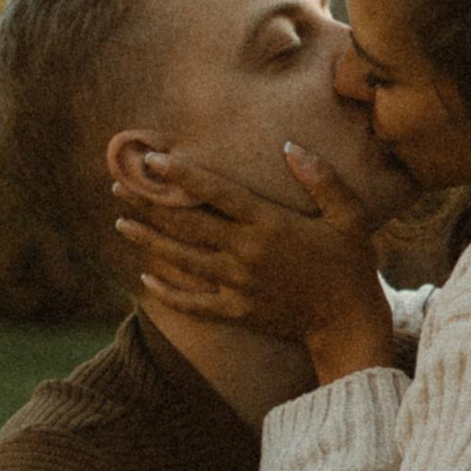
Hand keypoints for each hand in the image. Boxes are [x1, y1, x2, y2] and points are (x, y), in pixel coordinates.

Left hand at [115, 144, 397, 380]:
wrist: (348, 324)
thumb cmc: (351, 265)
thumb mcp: (349, 216)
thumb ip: (322, 179)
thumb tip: (290, 146)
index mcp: (270, 224)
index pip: (218, 192)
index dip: (183, 175)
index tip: (153, 160)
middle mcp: (247, 252)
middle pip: (189, 224)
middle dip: (151, 204)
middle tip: (119, 185)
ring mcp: (238, 284)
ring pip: (183, 260)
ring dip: (149, 241)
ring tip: (121, 223)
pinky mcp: (237, 311)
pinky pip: (193, 302)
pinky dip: (167, 291)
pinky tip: (144, 277)